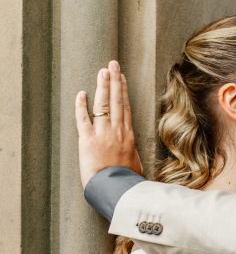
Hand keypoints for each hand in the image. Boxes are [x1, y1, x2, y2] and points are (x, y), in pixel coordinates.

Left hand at [75, 60, 142, 187]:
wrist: (118, 189)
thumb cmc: (128, 182)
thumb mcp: (135, 167)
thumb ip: (132, 158)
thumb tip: (134, 160)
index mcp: (128, 136)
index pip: (125, 107)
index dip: (123, 91)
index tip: (122, 78)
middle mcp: (117, 131)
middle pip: (116, 100)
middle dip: (115, 80)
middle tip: (113, 64)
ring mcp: (103, 134)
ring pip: (103, 105)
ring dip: (102, 87)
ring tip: (102, 71)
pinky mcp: (88, 140)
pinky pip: (83, 119)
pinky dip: (81, 106)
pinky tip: (81, 94)